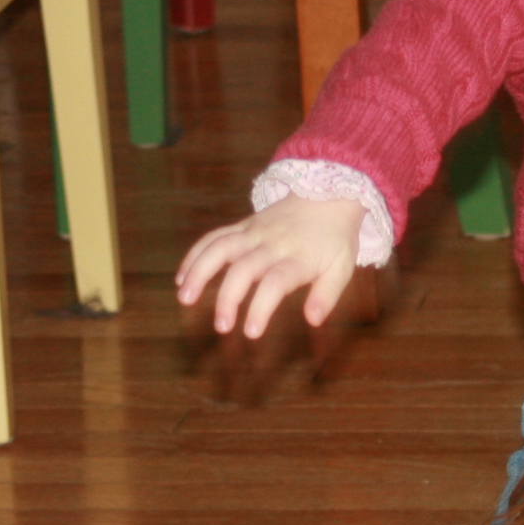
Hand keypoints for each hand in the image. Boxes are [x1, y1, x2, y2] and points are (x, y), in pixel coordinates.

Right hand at [175, 195, 368, 336]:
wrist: (329, 191)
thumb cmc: (335, 237)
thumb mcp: (342, 266)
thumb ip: (328, 294)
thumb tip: (313, 320)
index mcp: (298, 258)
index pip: (275, 283)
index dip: (260, 307)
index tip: (250, 333)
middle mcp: (272, 244)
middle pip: (243, 268)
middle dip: (228, 298)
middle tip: (221, 327)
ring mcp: (254, 232)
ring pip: (220, 247)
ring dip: (199, 271)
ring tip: (184, 297)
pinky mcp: (243, 225)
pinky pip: (215, 237)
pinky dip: (195, 254)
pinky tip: (181, 277)